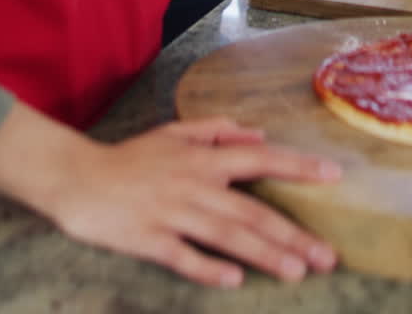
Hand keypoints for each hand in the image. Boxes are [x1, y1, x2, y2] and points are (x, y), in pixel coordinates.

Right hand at [0, 103, 341, 287]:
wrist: (78, 177)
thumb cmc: (131, 157)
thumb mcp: (175, 132)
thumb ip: (217, 131)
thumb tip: (258, 134)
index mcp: (204, 158)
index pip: (261, 160)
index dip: (298, 167)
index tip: (333, 175)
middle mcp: (195, 184)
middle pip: (251, 210)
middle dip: (292, 233)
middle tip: (326, 255)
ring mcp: (172, 212)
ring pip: (226, 235)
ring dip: (264, 253)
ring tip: (296, 270)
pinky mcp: (148, 239)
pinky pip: (183, 256)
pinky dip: (208, 267)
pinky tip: (234, 280)